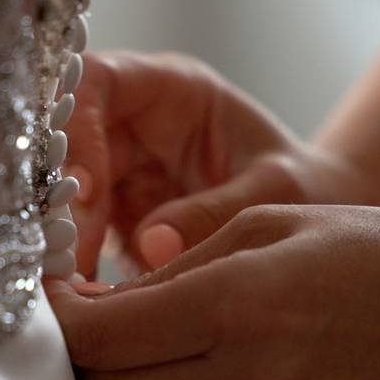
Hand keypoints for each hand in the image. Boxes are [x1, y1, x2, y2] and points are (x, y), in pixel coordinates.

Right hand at [64, 51, 359, 277]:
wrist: (313, 218)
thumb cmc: (303, 186)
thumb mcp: (274, 191)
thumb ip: (217, 211)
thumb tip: (153, 245)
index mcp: (175, 91)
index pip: (99, 83)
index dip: (77, 129)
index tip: (82, 189)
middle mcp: (138, 124)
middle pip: (71, 143)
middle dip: (67, 200)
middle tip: (72, 255)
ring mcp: (125, 169)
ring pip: (69, 192)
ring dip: (69, 237)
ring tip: (78, 284)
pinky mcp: (121, 215)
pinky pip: (86, 233)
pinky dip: (83, 262)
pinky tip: (88, 297)